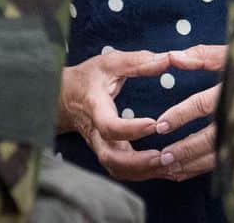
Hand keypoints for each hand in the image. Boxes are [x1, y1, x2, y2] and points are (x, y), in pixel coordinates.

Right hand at [57, 49, 170, 180]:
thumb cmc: (89, 77)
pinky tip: (165, 170)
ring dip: (143, 172)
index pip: (109, 127)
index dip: (130, 129)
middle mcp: (96, 133)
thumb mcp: (110, 63)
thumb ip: (139, 62)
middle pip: (111, 158)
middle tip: (163, 157)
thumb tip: (168, 59)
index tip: (153, 124)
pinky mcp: (107, 153)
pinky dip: (143, 174)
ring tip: (170, 166)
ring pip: (117, 170)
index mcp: (95, 108)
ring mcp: (100, 147)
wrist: (63, 97)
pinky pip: (122, 170)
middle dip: (137, 163)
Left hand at [153, 44, 226, 181]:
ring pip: (218, 154)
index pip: (203, 105)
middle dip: (185, 149)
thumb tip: (172, 57)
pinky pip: (226, 161)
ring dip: (192, 164)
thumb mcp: (232, 52)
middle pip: (210, 138)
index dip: (181, 115)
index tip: (160, 125)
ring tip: (170, 169)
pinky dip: (204, 168)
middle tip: (162, 157)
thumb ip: (202, 55)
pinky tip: (187, 172)